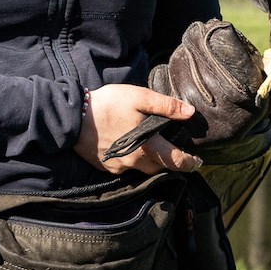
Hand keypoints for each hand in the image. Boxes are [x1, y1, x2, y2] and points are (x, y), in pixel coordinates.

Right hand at [75, 83, 202, 174]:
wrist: (72, 118)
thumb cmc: (108, 105)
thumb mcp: (139, 98)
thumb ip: (166, 106)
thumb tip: (190, 112)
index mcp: (147, 147)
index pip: (176, 162)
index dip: (190, 163)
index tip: (198, 161)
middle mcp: (135, 163)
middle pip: (160, 169)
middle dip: (171, 164)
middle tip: (177, 154)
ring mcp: (119, 167)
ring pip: (143, 171)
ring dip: (152, 164)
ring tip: (155, 151)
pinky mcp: (106, 167)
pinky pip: (126, 169)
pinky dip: (134, 162)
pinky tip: (132, 149)